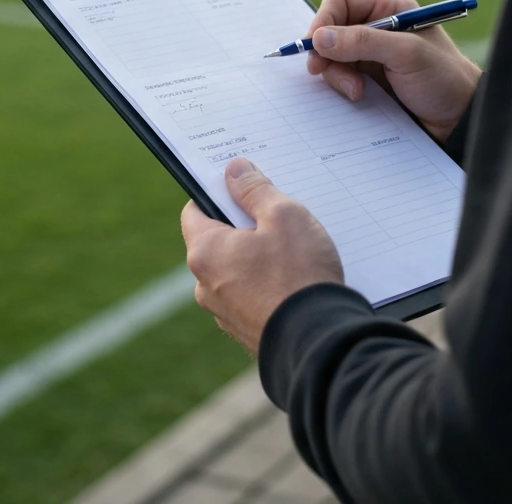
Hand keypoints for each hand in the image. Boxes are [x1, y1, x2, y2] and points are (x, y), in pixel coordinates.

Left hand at [181, 158, 342, 353]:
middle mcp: (204, 285)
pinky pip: (251, 295)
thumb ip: (255, 189)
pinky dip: (267, 284)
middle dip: (244, 226)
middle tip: (278, 219)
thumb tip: (233, 170)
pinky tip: (295, 281)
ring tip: (294, 253)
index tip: (242, 187)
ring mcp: (224, 312)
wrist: (317, 342)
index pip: (194, 211)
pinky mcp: (246, 330)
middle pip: (218, 240)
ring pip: (236, 270)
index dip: (217, 194)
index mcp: (205, 252)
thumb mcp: (283, 216)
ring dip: (258, 257)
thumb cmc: (298, 275)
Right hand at [307, 0, 482, 141]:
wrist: (460, 121)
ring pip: (332, 58)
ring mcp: (372, 57)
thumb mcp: (406, 55)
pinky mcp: (369, 82)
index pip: (341, 2)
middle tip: (325, 72)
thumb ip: (363, 42)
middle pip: (331, 31)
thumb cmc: (444, 80)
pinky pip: (340, 79)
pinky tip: (358, 97)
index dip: (323, 21)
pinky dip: (341, 87)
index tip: (315, 46)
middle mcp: (378, 29)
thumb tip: (319, 38)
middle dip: (327, 53)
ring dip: (336, 74)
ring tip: (356, 92)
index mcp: (390, 10)